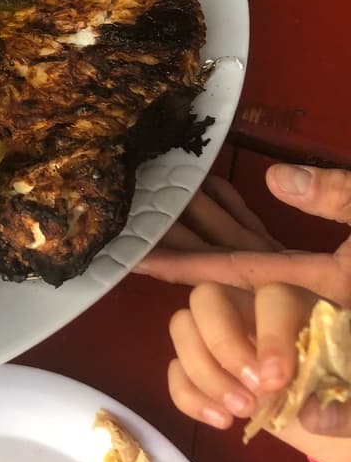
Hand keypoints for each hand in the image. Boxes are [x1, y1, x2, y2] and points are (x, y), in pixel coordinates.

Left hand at [135, 164, 350, 306]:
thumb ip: (337, 197)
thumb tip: (274, 177)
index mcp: (314, 281)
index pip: (229, 271)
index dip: (178, 264)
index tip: (134, 256)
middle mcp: (300, 285)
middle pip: (221, 259)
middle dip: (177, 237)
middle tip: (131, 212)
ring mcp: (305, 273)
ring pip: (239, 244)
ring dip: (201, 217)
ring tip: (159, 188)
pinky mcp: (315, 264)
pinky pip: (262, 239)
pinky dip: (235, 214)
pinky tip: (210, 189)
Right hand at [168, 282, 350, 461]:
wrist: (332, 417)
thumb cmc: (346, 395)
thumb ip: (345, 409)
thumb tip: (311, 414)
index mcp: (298, 308)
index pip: (273, 297)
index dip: (271, 334)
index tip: (277, 381)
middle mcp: (251, 312)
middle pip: (209, 297)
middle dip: (221, 343)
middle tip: (249, 392)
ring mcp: (221, 337)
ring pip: (182, 326)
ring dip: (203, 372)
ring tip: (239, 412)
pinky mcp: (204, 367)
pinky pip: (175, 369)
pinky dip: (188, 396)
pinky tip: (221, 422)